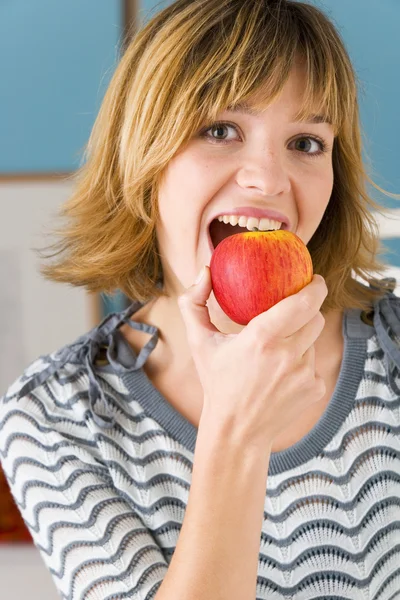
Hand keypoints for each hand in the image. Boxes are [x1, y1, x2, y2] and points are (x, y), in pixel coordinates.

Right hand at [178, 267, 327, 445]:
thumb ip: (193, 303)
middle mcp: (288, 355)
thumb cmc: (216, 382)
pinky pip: (315, 364)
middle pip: (315, 318)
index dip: (315, 286)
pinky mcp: (315, 388)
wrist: (236, 431)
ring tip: (277, 351)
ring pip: (313, 341)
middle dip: (309, 310)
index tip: (314, 279)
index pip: (304, 302)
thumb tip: (205, 271)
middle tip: (296, 308)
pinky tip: (282, 375)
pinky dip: (302, 363)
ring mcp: (305, 374)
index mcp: (262, 338)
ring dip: (300, 339)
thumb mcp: (199, 342)